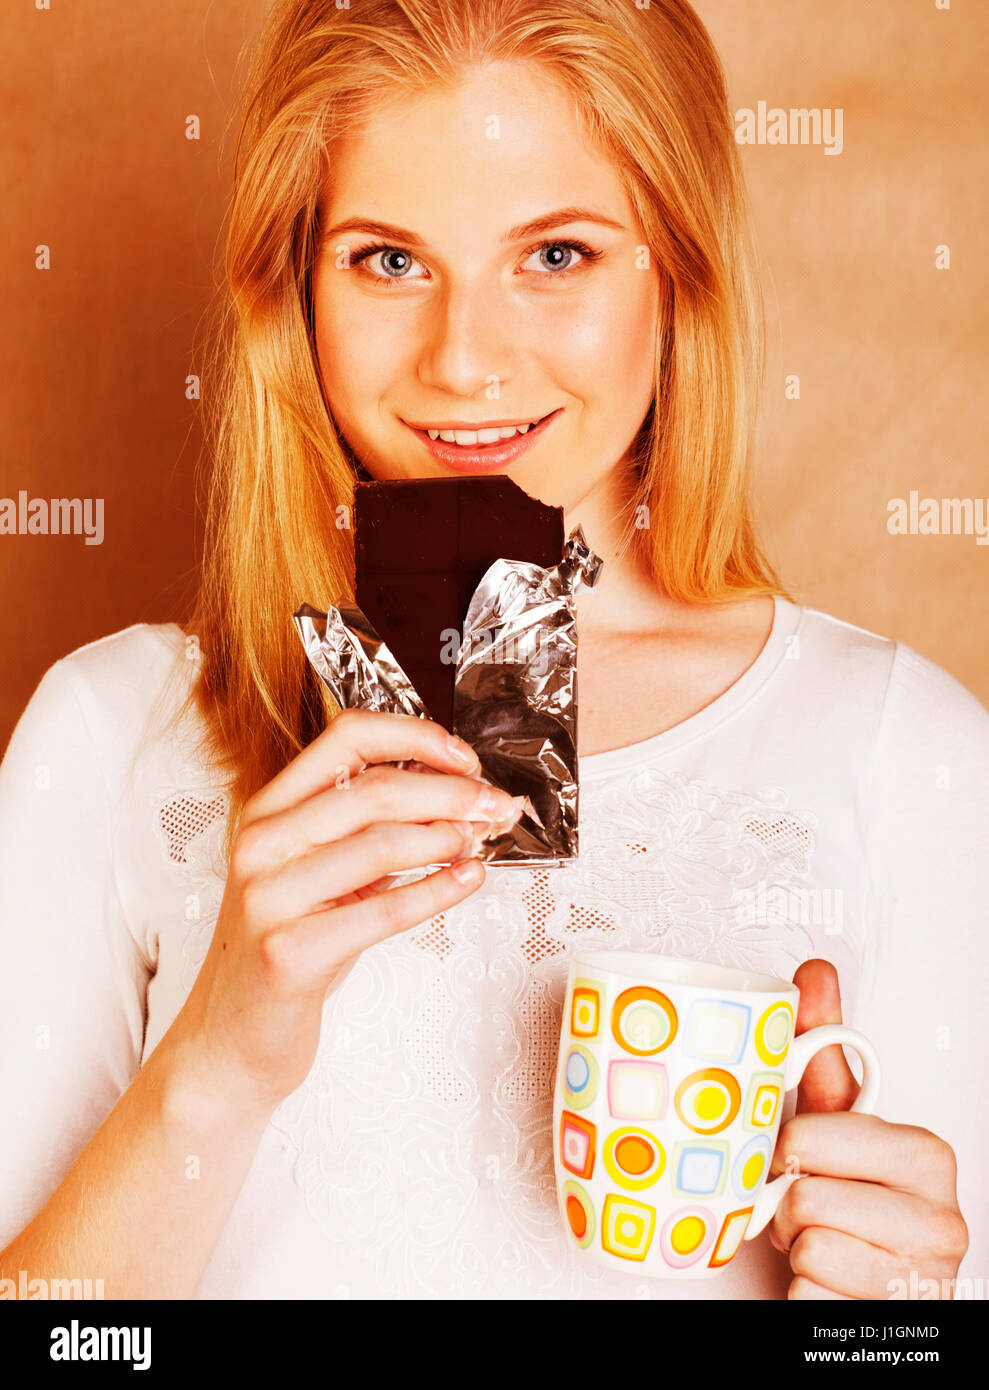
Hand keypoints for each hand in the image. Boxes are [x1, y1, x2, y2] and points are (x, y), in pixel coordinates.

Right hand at [160, 709, 523, 1115]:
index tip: (465, 757)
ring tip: (478, 841)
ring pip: (381, 844)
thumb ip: (365, 828)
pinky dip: (438, 891)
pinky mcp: (289, 951)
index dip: (416, 737)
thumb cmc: (287, 948)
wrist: (230, 1036)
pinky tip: (467, 881)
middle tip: (495, 805)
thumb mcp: (316, 872)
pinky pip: (383, 911)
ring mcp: (269, 897)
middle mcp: (262, 843)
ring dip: (447, 838)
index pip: (347, 737)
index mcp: (269, 809)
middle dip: (452, 792)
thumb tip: (454, 793)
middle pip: (376, 789)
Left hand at [767, 959, 968, 1299]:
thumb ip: (824, 1051)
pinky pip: (808, 1300)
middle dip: (788, 1206)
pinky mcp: (893, 1322)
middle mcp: (942, 1220)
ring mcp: (924, 1279)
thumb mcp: (834, 1124)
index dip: (787, 1151)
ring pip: (807, 1248)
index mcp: (927, 1156)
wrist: (859, 1287)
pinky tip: (823, 1286)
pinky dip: (800, 1296)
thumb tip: (815, 974)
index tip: (801, 1160)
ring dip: (794, 1252)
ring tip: (816, 1245)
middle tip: (807, 1207)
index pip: (813, 1137)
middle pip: (805, 1198)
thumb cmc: (847, 1202)